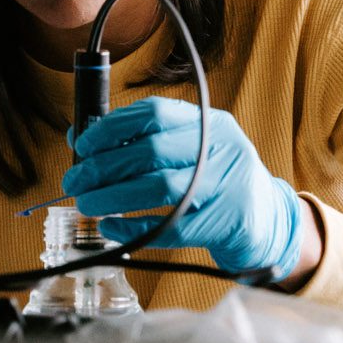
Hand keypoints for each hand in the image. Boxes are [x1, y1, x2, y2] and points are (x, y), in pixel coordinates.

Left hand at [60, 96, 305, 279]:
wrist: (267, 220)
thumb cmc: (216, 180)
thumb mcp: (191, 149)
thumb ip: (144, 140)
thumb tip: (80, 136)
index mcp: (211, 123)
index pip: (154, 113)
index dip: (112, 127)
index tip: (83, 144)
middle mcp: (221, 149)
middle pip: (151, 151)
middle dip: (103, 166)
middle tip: (74, 181)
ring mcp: (225, 187)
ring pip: (159, 187)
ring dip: (113, 197)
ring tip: (86, 204)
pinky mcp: (223, 224)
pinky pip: (171, 228)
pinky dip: (135, 228)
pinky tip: (112, 229)